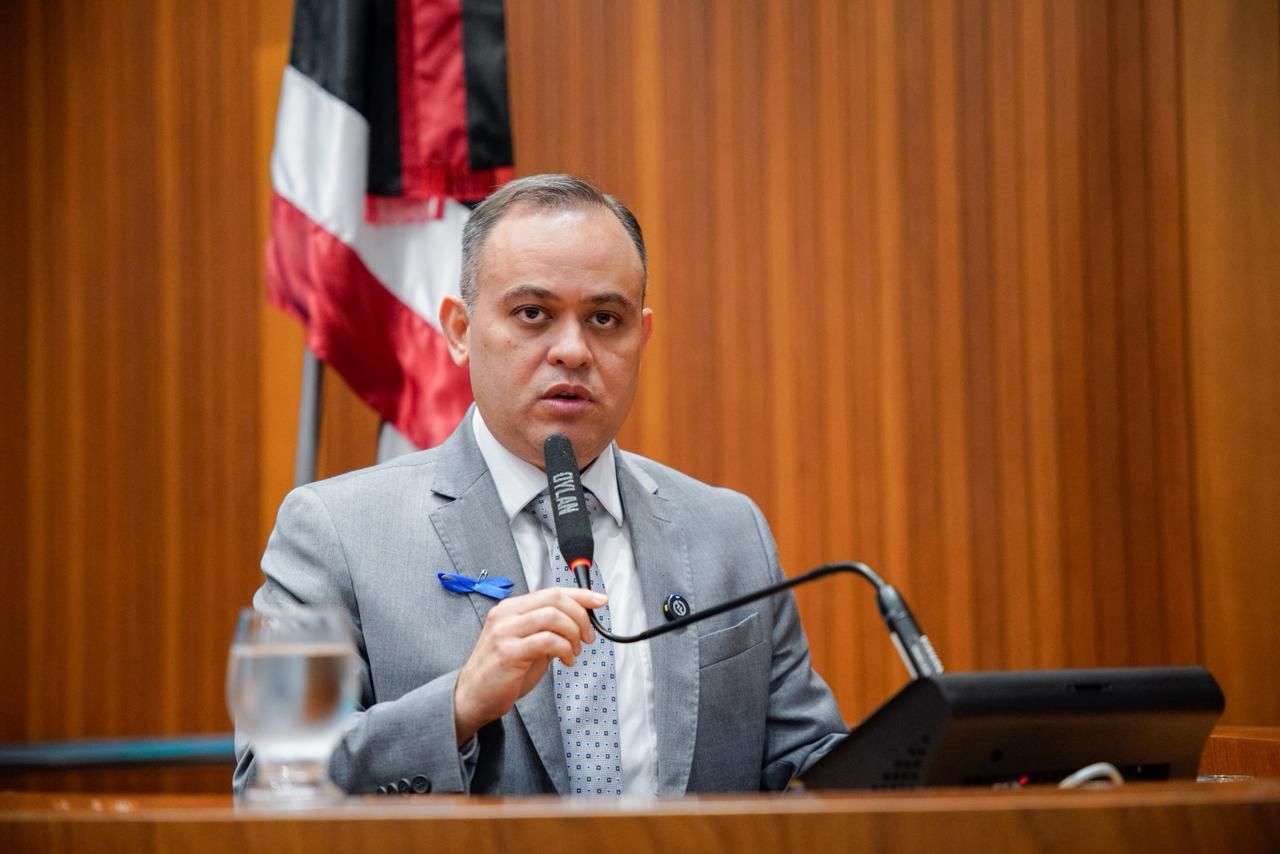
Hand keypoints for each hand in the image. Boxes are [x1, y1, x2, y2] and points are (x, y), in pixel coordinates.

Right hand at [453, 586, 607, 744]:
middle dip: (580, 616)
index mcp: (512, 609)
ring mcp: (505, 632)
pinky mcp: (508, 652)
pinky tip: (566, 660)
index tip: (599, 601)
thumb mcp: (528, 644)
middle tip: (588, 637)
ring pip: (553, 617)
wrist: (473, 697)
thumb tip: (579, 621)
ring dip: (573, 634)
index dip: (581, 594)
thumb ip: (549, 630)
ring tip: (574, 652)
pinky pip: (547, 641)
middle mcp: (507, 615)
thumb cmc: (502, 672)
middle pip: (555, 600)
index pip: (552, 592)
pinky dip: (564, 649)